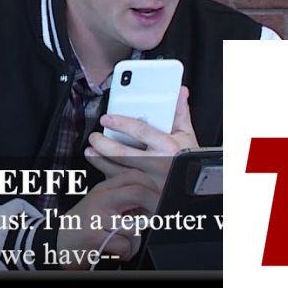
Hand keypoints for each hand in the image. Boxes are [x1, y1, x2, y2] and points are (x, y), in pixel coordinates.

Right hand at [56, 170, 160, 268]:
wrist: (55, 245)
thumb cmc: (83, 227)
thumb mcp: (100, 205)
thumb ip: (122, 201)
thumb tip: (153, 204)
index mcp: (103, 189)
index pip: (134, 176)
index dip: (153, 188)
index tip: (159, 202)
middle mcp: (100, 199)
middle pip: (139, 193)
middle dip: (155, 207)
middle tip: (157, 220)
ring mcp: (97, 217)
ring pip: (135, 227)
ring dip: (134, 242)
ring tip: (121, 243)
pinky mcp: (94, 236)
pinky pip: (125, 246)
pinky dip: (124, 254)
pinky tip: (112, 252)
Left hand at [84, 86, 198, 186]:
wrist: (197, 193)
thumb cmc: (190, 162)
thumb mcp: (188, 137)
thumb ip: (180, 114)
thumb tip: (179, 91)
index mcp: (169, 148)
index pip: (140, 131)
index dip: (120, 123)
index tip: (106, 119)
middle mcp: (158, 165)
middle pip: (122, 153)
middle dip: (103, 144)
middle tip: (94, 137)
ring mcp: (150, 183)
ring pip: (118, 171)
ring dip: (100, 161)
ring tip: (90, 152)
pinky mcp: (144, 196)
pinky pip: (122, 186)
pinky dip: (110, 177)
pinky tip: (103, 169)